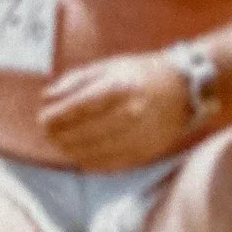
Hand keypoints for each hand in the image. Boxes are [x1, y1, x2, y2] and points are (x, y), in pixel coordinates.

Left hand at [38, 52, 195, 168]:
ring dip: (70, 150)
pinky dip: (89, 162)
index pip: (73, 110)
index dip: (53, 117)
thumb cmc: (144, 73)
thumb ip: (76, 80)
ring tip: (64, 143)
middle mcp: (128, 115)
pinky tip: (83, 155)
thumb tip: (47, 97)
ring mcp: (136, 137)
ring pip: (89, 153)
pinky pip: (107, 165)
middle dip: (57, 135)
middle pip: (78, 135)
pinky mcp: (143, 153)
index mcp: (118, 89)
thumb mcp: (110, 66)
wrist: (187, 90)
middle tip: (50, 132)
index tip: (43, 118)